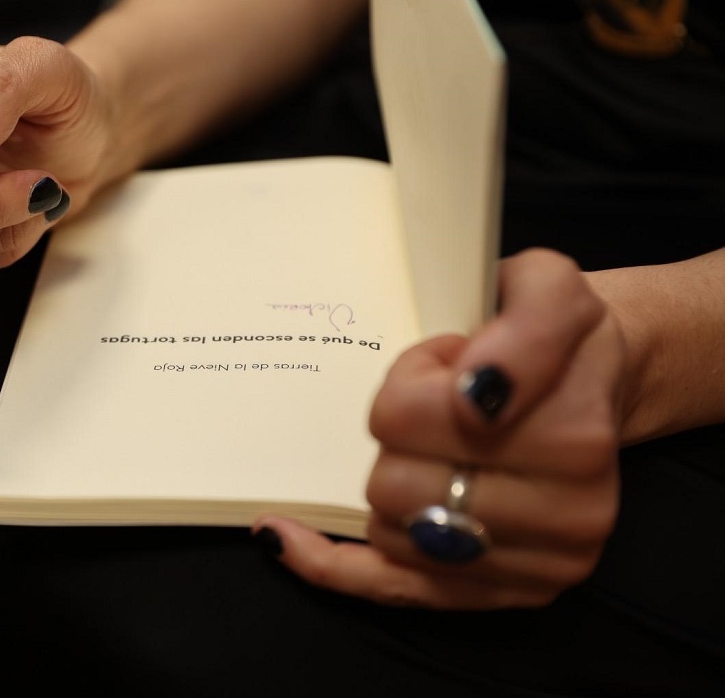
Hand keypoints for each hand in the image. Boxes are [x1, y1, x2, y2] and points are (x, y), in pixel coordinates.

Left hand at [255, 249, 625, 608]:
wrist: (597, 386)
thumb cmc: (555, 334)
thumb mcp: (547, 287)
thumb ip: (524, 327)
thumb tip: (476, 394)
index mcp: (574, 433)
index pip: (412, 419)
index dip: (409, 381)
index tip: (444, 362)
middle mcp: (573, 511)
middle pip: (395, 484)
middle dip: (397, 436)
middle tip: (437, 407)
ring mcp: (543, 565)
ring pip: (392, 532)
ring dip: (394, 481)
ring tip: (437, 446)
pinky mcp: (507, 593)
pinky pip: (396, 590)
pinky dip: (332, 566)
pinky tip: (284, 537)